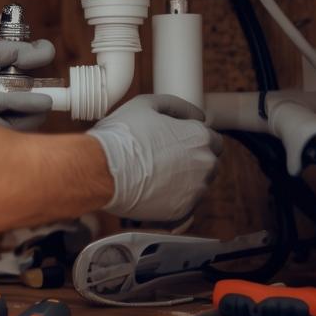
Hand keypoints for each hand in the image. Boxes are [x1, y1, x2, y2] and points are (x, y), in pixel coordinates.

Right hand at [84, 94, 222, 220]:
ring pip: (198, 186)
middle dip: (193, 162)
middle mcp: (204, 164)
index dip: (196, 141)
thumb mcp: (147, 104)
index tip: (179, 144)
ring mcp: (194, 190)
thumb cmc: (121, 135)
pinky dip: (173, 200)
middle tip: (165, 160)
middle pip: (209, 164)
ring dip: (184, 182)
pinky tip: (153, 192)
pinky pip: (184, 206)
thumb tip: (196, 114)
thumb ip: (177, 106)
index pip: (214, 140)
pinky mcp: (180, 211)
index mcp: (199, 137)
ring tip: (156, 176)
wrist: (101, 169)